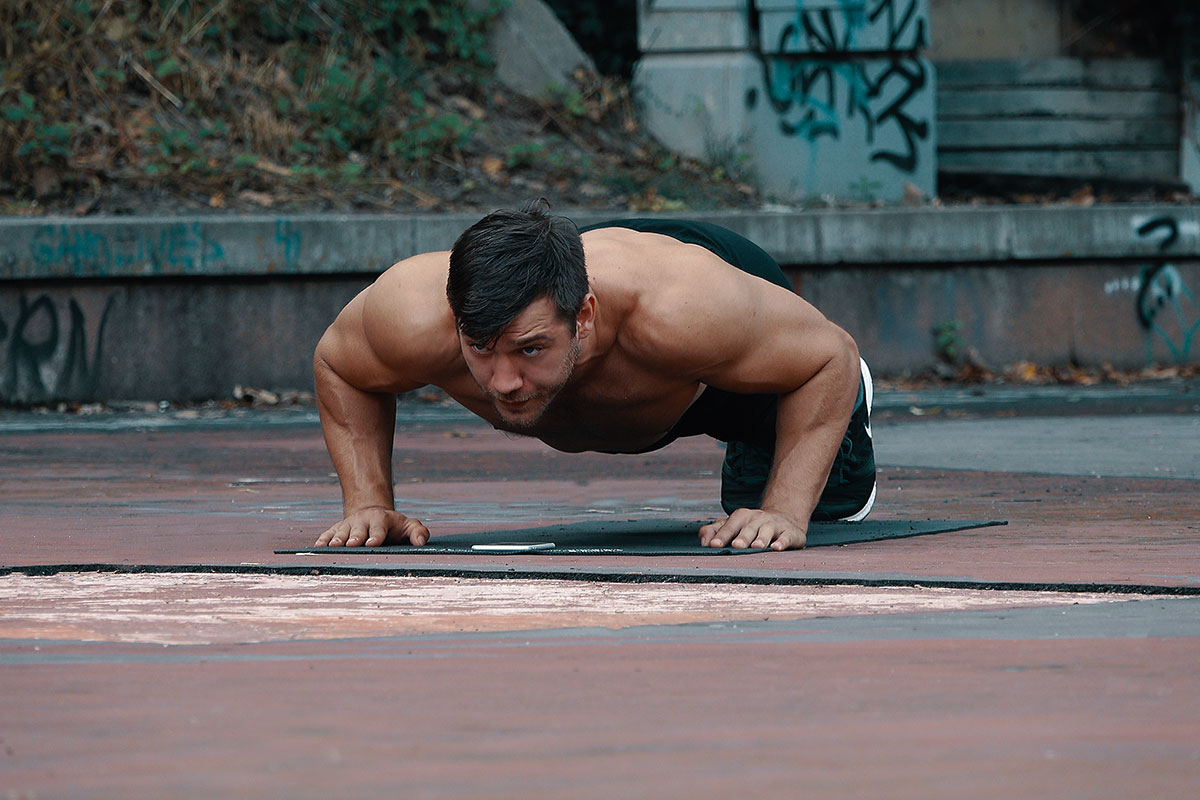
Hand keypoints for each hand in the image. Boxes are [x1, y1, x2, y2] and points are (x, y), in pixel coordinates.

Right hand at [314, 506, 429, 546]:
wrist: (373, 515)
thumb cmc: (394, 526)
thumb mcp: (409, 526)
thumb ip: (418, 532)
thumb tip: (422, 542)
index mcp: (380, 520)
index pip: (379, 529)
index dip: (376, 536)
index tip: (372, 544)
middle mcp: (362, 521)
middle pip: (357, 530)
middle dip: (354, 537)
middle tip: (351, 545)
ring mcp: (348, 525)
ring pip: (341, 532)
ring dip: (336, 539)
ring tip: (333, 547)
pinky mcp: (336, 529)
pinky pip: (327, 534)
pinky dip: (322, 540)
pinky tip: (317, 548)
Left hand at [698, 508, 806, 550]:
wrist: (784, 519)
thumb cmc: (752, 526)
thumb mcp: (732, 525)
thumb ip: (714, 531)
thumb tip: (703, 542)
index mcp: (741, 517)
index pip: (729, 526)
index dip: (721, 535)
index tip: (713, 545)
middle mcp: (757, 519)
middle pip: (748, 529)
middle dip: (742, 537)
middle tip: (736, 546)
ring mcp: (774, 525)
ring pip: (766, 532)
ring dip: (761, 539)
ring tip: (756, 547)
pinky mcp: (790, 533)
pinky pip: (786, 537)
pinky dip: (782, 542)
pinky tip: (777, 548)